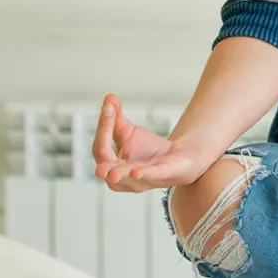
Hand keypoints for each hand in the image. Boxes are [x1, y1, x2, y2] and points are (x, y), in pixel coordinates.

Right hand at [92, 94, 212, 192]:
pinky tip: (137, 172)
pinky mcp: (162, 177)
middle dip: (105, 167)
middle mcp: (121, 178)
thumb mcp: (129, 132)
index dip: (104, 127)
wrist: (178, 157)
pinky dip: (145, 174)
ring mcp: (141, 180)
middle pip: (110, 168)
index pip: (101, 148)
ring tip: (113, 174)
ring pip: (128, 178)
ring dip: (121, 175)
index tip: (108, 107)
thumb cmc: (149, 149)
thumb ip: (116, 118)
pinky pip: (151, 176)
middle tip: (99, 168)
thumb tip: (108, 96)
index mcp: (111, 166)